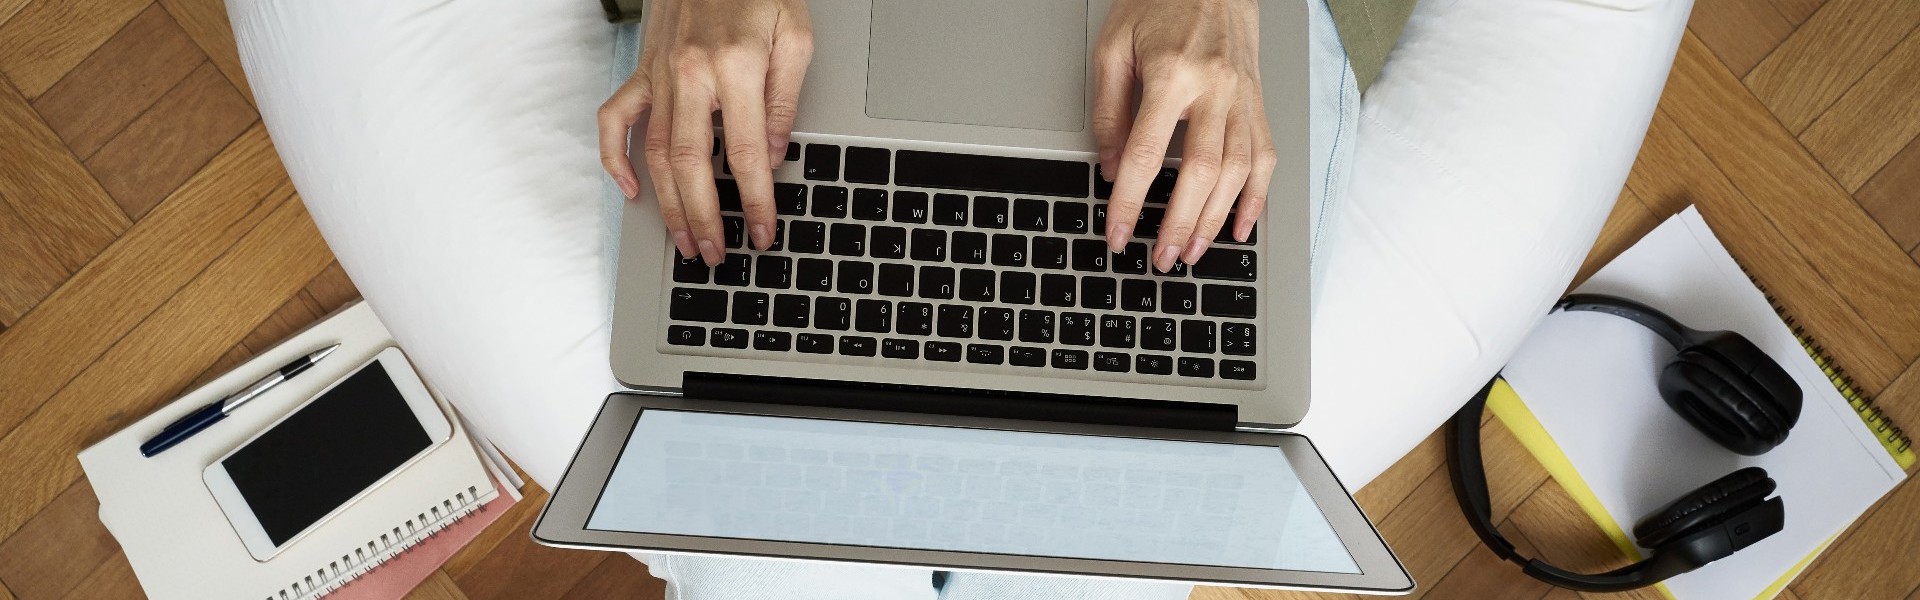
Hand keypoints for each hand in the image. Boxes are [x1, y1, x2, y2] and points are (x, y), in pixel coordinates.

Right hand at [599, 0, 813, 265]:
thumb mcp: (795, 37)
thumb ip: (783, 99)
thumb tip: (773, 154)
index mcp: (736, 67)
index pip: (745, 152)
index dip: (755, 200)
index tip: (762, 231)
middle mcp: (692, 74)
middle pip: (692, 163)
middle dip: (704, 216)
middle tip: (714, 254)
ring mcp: (660, 73)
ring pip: (656, 152)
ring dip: (667, 204)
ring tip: (683, 240)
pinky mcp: (642, 69)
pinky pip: (616, 118)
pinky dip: (616, 157)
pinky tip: (630, 190)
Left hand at [1093, 0, 1274, 271]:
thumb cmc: (1158, 5)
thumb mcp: (1114, 49)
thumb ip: (1109, 111)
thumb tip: (1113, 168)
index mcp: (1173, 75)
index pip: (1148, 154)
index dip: (1129, 202)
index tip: (1116, 233)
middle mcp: (1215, 89)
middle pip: (1201, 172)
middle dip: (1178, 223)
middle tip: (1160, 258)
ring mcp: (1243, 97)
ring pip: (1238, 171)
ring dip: (1214, 219)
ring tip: (1191, 251)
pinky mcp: (1259, 102)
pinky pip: (1265, 157)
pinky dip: (1255, 197)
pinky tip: (1241, 226)